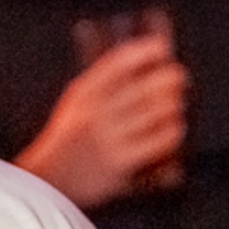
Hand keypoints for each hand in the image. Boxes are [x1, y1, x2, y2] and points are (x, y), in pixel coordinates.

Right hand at [16, 38, 189, 209]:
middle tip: (179, 79)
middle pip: (146, 86)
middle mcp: (96, 112)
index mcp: (84, 93)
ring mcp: (109, 138)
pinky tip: (173, 130)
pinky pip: (159, 140)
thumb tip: (141, 63)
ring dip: (174, 105)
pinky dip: (172, 132)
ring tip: (176, 105)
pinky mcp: (121, 162)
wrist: (49, 182)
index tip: (162, 47)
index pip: (119, 62)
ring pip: (157, 112)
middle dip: (170, 78)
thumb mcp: (76, 102)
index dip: (145, 50)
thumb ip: (101, 83)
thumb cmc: (67, 142)